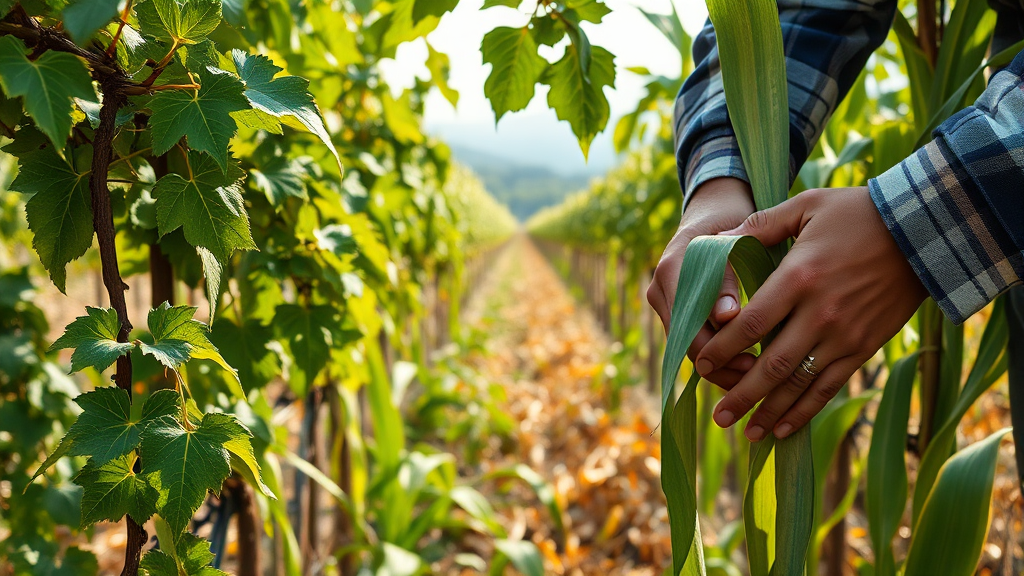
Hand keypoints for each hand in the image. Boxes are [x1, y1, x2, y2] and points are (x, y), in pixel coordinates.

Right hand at [647, 177, 757, 387]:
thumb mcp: (736, 241)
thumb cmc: (733, 221)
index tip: (754, 362)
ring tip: (753, 376)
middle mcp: (660, 288)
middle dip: (720, 365)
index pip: (688, 326)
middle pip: (685, 342)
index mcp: (672, 269)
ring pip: (687, 345)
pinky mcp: (674, 308)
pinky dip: (716, 354)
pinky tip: (743, 366)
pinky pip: (691, 339)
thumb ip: (728, 278)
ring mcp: (663, 300)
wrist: (714, 208)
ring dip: (719, 365)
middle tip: (757, 377)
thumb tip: (726, 318)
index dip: (719, 351)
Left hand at [694, 187, 927, 440]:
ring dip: (770, 412)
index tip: (701, 365)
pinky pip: (830, 386)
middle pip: (771, 365)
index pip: (750, 324)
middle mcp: (820, 313)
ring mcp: (844, 335)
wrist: (925, 232)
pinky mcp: (865, 347)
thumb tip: (718, 238)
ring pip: (800, 384)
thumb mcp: (806, 207)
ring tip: (746, 434)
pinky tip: (785, 429)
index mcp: (799, 277)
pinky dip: (806, 410)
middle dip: (740, 394)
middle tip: (718, 416)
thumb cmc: (859, 214)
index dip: (723, 349)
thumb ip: (760, 224)